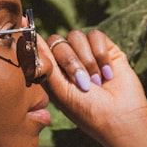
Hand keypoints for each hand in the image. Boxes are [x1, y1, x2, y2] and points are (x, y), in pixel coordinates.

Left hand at [38, 29, 146, 144]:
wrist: (121, 117)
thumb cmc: (87, 110)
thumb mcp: (59, 90)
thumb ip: (45, 63)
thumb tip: (30, 36)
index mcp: (53, 71)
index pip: (40, 47)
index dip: (36, 40)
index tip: (25, 28)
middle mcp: (68, 61)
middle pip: (58, 41)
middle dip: (71, 61)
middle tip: (83, 83)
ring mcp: (87, 54)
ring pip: (76, 36)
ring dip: (87, 60)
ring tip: (97, 81)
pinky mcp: (106, 49)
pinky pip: (96, 35)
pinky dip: (101, 55)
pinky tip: (108, 74)